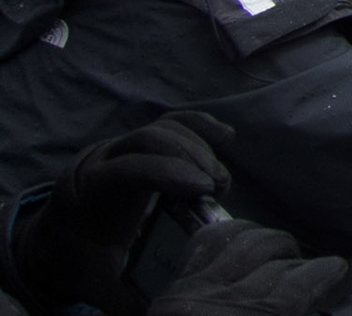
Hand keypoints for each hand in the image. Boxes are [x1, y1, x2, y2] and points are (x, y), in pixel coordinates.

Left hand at [14, 113, 232, 315]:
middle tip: (218, 187)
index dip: (170, 172)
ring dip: (200, 148)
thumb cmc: (77, 259)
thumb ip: (128, 297)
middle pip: (151, 138)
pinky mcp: (141, 144)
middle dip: (191, 158)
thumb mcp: (95, 282)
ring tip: (222, 181)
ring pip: (166, 128)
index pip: (131, 168)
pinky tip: (227, 136)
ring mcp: (123, 145)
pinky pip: (173, 123)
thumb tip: (168, 308)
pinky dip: (201, 126)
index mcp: (87, 188)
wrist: (55, 239)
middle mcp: (104, 158)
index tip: (204, 191)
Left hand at [148, 221, 346, 315]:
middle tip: (310, 270)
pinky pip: (208, 240)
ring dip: (270, 241)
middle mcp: (215, 304)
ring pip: (243, 238)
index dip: (323, 272)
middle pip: (274, 259)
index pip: (296, 285)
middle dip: (298, 259)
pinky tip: (247, 242)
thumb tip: (316, 296)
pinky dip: (233, 234)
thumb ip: (292, 313)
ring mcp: (190, 291)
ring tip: (282, 255)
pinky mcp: (172, 286)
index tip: (337, 268)